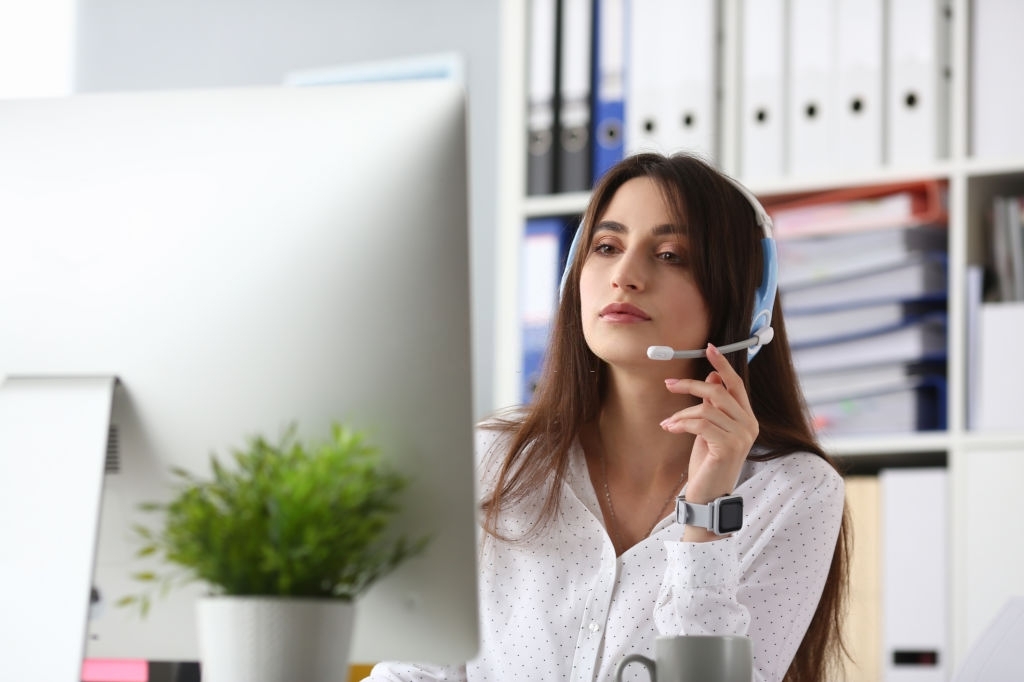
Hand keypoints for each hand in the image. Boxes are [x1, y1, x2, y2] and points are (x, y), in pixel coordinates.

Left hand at [659, 343, 757, 504]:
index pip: (737, 384)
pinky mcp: (728, 447)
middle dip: (690, 385)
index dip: (723, 364)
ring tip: (668, 423)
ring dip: (681, 413)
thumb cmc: (707, 463)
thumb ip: (713, 406)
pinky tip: (669, 427)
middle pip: (719, 391)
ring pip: (706, 407)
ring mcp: (742, 436)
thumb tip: (712, 377)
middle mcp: (750, 425)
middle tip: (669, 384)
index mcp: (747, 418)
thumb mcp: (709, 429)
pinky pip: (700, 423)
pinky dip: (680, 423)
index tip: (709, 348)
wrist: (707, 496)